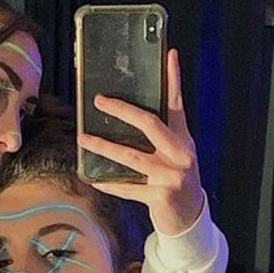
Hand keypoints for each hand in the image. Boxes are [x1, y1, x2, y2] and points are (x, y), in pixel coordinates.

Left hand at [79, 48, 204, 235]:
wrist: (190, 217)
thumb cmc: (177, 179)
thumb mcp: (176, 154)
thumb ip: (161, 134)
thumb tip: (130, 115)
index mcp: (183, 139)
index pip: (177, 104)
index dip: (173, 79)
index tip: (170, 55)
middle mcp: (179, 154)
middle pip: (149, 124)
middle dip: (122, 110)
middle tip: (100, 100)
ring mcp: (170, 176)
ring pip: (131, 156)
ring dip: (104, 147)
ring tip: (83, 139)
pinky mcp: (159, 197)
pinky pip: (128, 187)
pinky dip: (111, 183)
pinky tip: (94, 178)